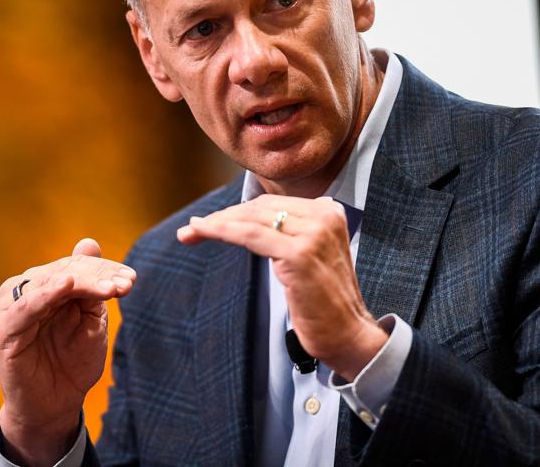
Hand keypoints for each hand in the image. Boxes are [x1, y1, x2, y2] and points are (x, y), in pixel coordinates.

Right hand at [0, 238, 135, 464]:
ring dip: (82, 283)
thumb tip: (88, 242)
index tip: (132, 279)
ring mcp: (12, 308)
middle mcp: (26, 290)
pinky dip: (44, 295)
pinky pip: (25, 308)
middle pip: (65, 271)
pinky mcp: (4, 330)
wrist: (56, 404)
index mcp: (46, 285)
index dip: (106, 270)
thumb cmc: (72, 361)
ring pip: (49, 284)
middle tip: (126, 283)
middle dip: (99, 277)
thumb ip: (90, 284)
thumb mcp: (90, 319)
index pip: (78, 267)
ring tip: (110, 288)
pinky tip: (65, 286)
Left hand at [177, 195, 386, 379]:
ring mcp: (313, 233)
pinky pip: (250, 235)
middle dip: (222, 216)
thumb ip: (291, 234)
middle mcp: (324, 215)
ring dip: (215, 223)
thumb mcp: (311, 256)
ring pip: (251, 219)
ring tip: (190, 232)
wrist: (349, 335)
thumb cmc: (325, 303)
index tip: (209, 222)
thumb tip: (251, 220)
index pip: (272, 204)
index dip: (237, 211)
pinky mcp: (299, 253)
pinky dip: (222, 231)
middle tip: (192, 228)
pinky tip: (203, 233)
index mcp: (329, 211)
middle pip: (260, 208)